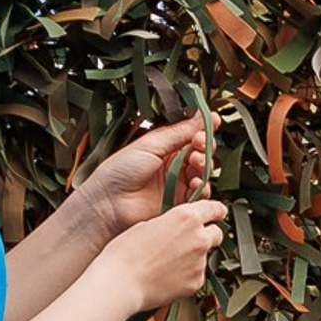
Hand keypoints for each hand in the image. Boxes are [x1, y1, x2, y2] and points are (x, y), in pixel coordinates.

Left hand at [74, 112, 208, 240]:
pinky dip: (201, 188)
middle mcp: (172, 165)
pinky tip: (193, 183)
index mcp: (164, 148)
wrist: (108, 204)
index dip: (203, 129)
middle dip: (204, 146)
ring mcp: (177, 185)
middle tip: (199, 144)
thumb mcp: (151, 144)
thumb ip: (179, 132)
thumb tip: (201, 116)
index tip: (212, 122)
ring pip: (203, 173)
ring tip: (194, 162)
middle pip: (201, 153)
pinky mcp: (179, 204)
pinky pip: (199, 196)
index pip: (191, 135)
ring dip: (204, 166)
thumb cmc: (120, 171)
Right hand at [100, 196, 227, 312]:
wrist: (121, 282)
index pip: (214, 209)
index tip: (218, 213)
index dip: (216, 211)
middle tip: (189, 241)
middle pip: (216, 233)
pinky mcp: (197, 282)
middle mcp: (199, 238)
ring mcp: (200, 262)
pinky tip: (168, 276)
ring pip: (205, 256)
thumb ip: (169, 223)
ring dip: (193, 257)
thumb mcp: (146, 224)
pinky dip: (187, 275)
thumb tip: (175, 228)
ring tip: (168, 263)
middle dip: (207, 235)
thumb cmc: (125, 253)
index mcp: (186, 217)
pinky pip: (197, 275)